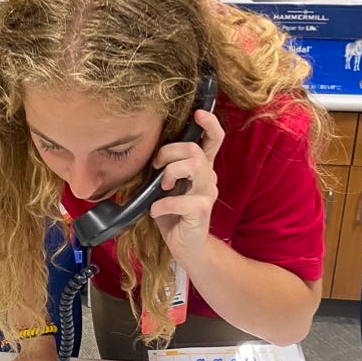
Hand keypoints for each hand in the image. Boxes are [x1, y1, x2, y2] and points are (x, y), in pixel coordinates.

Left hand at [149, 108, 224, 267]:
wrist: (186, 247)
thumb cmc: (173, 215)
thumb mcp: (166, 187)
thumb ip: (165, 169)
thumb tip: (147, 153)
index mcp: (201, 168)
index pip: (214, 139)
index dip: (209, 124)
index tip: (198, 113)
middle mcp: (208, 177)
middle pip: (195, 149)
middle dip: (169, 152)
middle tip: (156, 167)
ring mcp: (207, 194)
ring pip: (194, 166)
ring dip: (170, 173)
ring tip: (161, 188)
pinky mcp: (202, 211)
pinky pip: (180, 200)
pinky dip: (162, 205)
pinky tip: (156, 212)